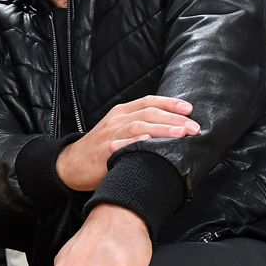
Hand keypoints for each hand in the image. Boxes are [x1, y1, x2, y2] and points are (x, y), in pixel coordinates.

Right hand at [55, 95, 198, 191]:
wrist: (71, 164)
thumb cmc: (100, 149)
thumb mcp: (117, 130)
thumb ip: (138, 125)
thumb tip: (171, 127)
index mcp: (121, 112)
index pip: (149, 101)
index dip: (170, 103)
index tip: (189, 108)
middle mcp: (116, 119)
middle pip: (148, 113)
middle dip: (174, 118)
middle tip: (193, 127)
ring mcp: (110, 134)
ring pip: (139, 126)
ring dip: (162, 129)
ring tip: (180, 133)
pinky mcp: (104, 151)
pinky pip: (122, 144)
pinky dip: (136, 141)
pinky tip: (149, 141)